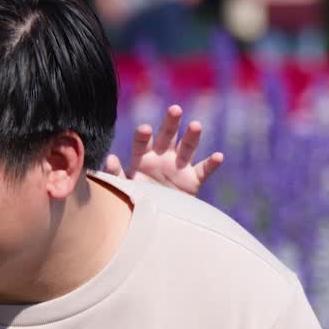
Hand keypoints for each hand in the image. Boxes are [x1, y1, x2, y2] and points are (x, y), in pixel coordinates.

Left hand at [104, 105, 223, 196]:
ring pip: (187, 147)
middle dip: (170, 123)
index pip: (142, 142)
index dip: (143, 135)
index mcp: (142, 157)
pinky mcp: (192, 180)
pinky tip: (218, 156)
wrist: (154, 218)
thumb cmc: (136, 198)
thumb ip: (116, 174)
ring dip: (192, 136)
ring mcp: (178, 167)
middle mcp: (162, 157)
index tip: (145, 129)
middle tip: (174, 110)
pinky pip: (203, 170)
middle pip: (167, 136)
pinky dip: (211, 164)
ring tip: (196, 125)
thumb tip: (110, 159)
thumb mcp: (124, 187)